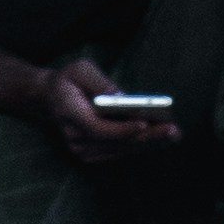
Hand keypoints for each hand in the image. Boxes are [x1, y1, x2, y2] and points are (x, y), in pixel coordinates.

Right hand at [37, 53, 178, 164]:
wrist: (50, 98)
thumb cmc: (69, 80)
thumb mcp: (81, 69)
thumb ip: (100, 82)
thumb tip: (124, 97)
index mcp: (69, 113)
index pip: (97, 128)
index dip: (121, 129)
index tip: (144, 123)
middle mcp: (75, 137)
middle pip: (115, 142)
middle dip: (146, 137)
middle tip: (173, 130)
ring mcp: (82, 149)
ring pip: (120, 149)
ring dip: (148, 143)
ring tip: (173, 134)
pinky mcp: (91, 154)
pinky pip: (119, 151)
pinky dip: (139, 145)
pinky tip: (159, 138)